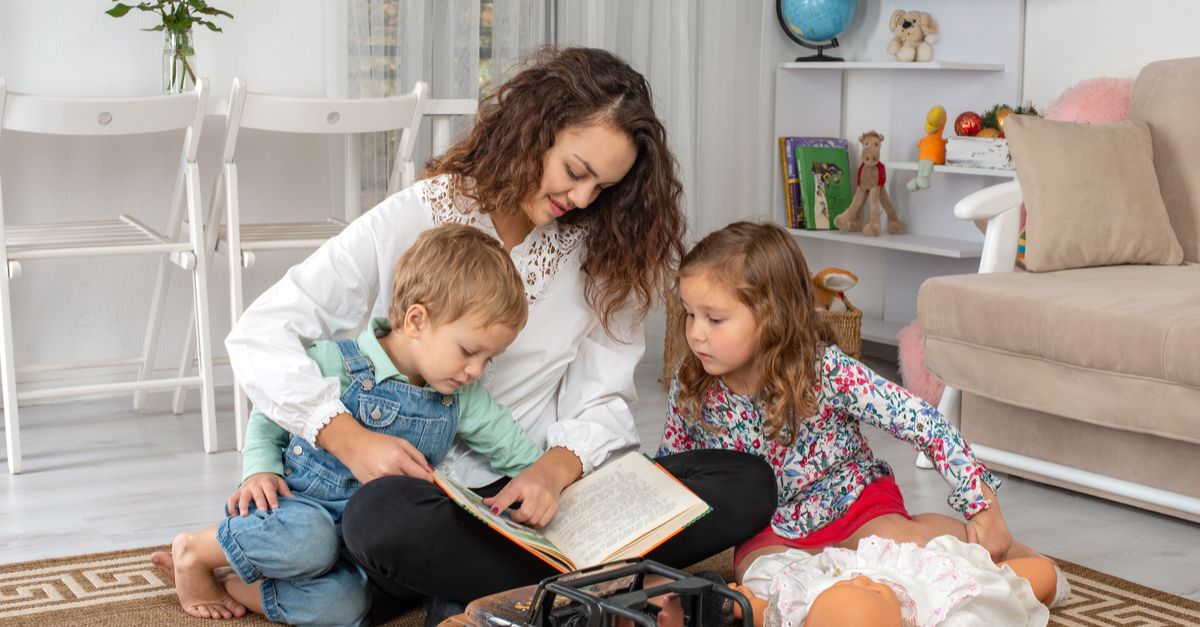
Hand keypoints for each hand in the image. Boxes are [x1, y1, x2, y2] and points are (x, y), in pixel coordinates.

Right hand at [226, 472, 292, 516]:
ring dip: (243, 506)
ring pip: (243, 497)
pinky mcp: (238, 492)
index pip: (270, 491)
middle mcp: (255, 485)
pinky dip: (231, 507)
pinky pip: (232, 499)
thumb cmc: (271, 481)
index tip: (276, 508)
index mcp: (266, 483)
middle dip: (260, 503)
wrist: (258, 472)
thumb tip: (294, 500)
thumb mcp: (280, 482)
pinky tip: (233, 516)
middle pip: (257, 495)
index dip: (272, 499)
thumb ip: (285, 491)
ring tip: (244, 515)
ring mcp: (245, 489)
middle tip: (262, 511)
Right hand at [317, 413, 433, 483]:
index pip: (421, 476)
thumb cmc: (377, 442)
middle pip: (412, 486)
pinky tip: (391, 485)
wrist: (352, 445)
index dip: (429, 481)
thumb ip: (418, 456)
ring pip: (400, 491)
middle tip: (417, 484)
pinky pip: (387, 492)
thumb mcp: (401, 442)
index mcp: (399, 458)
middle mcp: (389, 470)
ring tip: (402, 482)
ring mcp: (379, 480)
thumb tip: (431, 471)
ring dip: (405, 489)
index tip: (429, 482)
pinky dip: (392, 491)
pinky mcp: (371, 487)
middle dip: (417, 486)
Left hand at [483, 447, 580, 526]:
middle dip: (517, 518)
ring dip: (526, 521)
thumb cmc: (530, 478)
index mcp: (521, 484)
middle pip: (525, 513)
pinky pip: (543, 522)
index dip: (501, 505)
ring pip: (534, 520)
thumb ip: (500, 496)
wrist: (550, 472)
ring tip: (524, 515)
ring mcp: (546, 499)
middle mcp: (535, 491)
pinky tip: (533, 517)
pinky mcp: (553, 505)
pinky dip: (536, 523)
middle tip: (515, 514)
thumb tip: (485, 503)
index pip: (509, 496)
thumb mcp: (513, 483)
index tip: (494, 512)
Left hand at [966, 486, 1012, 561]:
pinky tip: (993, 551)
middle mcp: (1000, 549)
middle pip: (995, 563)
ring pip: (1001, 559)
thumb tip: (971, 558)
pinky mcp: (1009, 542)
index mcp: (990, 549)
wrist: (988, 508)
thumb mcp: (970, 533)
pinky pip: (1005, 552)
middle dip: (989, 564)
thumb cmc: (977, 520)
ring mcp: (1006, 546)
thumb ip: (972, 546)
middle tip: (982, 564)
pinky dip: (1000, 554)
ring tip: (987, 558)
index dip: (982, 567)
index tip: (978, 568)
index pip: (986, 565)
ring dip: (995, 559)